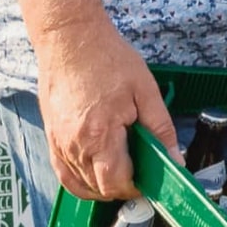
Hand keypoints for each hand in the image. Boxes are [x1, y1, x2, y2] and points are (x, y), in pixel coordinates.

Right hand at [33, 15, 174, 203]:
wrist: (69, 38)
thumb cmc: (107, 59)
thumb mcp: (145, 90)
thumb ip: (160, 129)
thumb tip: (174, 159)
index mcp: (100, 135)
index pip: (117, 182)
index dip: (136, 187)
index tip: (150, 179)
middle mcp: (74, 145)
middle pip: (98, 188)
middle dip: (122, 186)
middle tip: (140, 172)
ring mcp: (58, 143)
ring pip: (79, 184)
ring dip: (102, 186)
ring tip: (122, 171)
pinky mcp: (51, 137)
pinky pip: (63, 172)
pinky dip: (81, 180)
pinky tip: (96, 172)